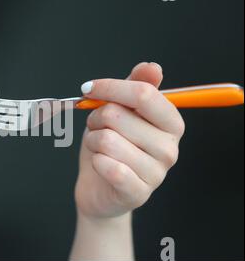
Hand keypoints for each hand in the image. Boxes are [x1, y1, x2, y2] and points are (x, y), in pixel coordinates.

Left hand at [75, 62, 184, 220]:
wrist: (100, 189)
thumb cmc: (111, 147)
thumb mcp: (121, 112)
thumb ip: (135, 88)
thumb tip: (152, 67)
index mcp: (171, 123)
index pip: (144, 94)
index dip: (110, 87)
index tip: (88, 88)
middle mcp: (170, 148)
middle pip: (118, 115)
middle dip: (96, 118)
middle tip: (97, 127)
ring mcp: (156, 173)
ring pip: (107, 140)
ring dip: (93, 141)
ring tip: (99, 147)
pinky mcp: (138, 193)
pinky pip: (108, 166)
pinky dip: (95, 161)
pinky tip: (101, 165)